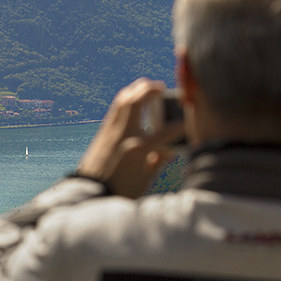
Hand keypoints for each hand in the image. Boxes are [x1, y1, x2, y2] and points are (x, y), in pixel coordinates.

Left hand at [77, 79, 185, 197]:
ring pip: (123, 100)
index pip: (166, 131)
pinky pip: (115, 108)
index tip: (189, 121)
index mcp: (139, 148)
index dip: (181, 126)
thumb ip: (158, 162)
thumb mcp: (145, 179)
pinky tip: (131, 100)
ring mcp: (111, 131)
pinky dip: (125, 99)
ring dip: (136, 90)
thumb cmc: (119, 190)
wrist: (90, 193)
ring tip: (146, 87)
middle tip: (161, 87)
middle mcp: (124, 134)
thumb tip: (169, 151)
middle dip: (150, 89)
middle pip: (138, 101)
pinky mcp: (103, 132)